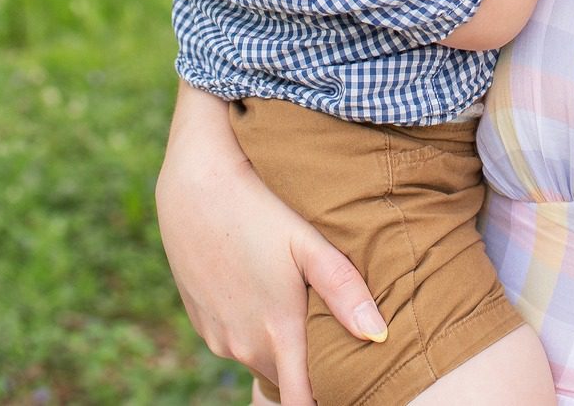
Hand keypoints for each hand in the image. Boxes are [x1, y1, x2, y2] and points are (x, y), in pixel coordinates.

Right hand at [156, 93, 384, 404]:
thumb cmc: (259, 210)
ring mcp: (218, 337)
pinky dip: (251, 330)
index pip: (301, 400)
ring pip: (259, 359)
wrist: (195, 188)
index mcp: (279, 333)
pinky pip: (235, 341)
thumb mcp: (307, 243)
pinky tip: (259, 292)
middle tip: (328, 336)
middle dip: (307, 369)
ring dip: (278, 346)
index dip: (322, 398)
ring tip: (294, 306)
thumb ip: (343, 290)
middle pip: (285, 378)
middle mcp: (244, 346)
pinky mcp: (202, 323)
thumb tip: (378, 335)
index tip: (341, 385)